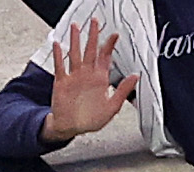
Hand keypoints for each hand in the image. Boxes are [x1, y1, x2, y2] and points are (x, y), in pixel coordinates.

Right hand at [43, 19, 136, 141]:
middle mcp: (87, 75)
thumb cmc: (91, 120)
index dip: (109, 46)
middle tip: (95, 22)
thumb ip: (122, 91)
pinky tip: (58, 45)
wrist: (72, 127)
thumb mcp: (112, 107)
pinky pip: (60, 66)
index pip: (105, 58)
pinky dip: (59, 55)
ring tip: (76, 27)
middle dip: (93, 36)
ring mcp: (74, 77)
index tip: (115, 35)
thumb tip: (135, 77)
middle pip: (90, 51)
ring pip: (75, 54)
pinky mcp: (62, 82)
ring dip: (75, 41)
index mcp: (99, 80)